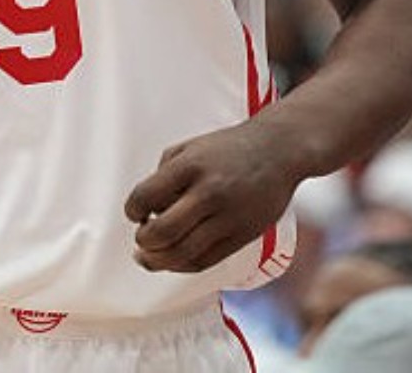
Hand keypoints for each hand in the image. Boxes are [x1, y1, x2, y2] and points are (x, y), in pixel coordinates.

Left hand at [125, 121, 298, 272]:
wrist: (278, 151)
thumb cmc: (229, 148)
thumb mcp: (189, 147)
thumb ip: (164, 172)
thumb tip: (147, 207)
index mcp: (190, 165)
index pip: (146, 196)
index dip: (133, 210)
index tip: (134, 213)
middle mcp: (208, 192)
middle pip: (163, 231)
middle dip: (143, 240)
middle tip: (141, 237)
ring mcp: (228, 216)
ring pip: (183, 253)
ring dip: (158, 261)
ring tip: (148, 257)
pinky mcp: (243, 235)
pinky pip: (206, 261)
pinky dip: (183, 265)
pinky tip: (174, 259)